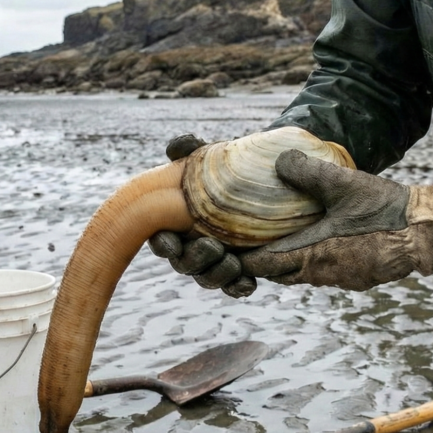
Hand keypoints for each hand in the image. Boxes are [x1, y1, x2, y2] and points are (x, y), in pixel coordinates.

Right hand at [148, 133, 257, 297]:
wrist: (271, 179)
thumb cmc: (229, 169)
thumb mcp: (212, 156)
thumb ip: (191, 150)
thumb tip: (178, 146)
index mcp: (177, 222)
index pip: (162, 239)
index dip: (164, 244)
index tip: (172, 242)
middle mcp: (192, 244)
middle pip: (183, 263)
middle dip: (194, 260)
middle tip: (212, 247)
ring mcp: (216, 259)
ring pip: (207, 278)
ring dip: (216, 274)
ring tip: (233, 262)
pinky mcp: (241, 268)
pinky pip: (235, 286)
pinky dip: (239, 287)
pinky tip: (248, 283)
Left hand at [240, 149, 432, 289]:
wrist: (425, 232)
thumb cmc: (383, 210)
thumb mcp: (343, 184)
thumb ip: (308, 172)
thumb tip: (279, 160)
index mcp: (311, 255)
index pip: (260, 266)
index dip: (240, 258)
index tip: (226, 244)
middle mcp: (320, 273)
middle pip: (275, 274)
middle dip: (260, 259)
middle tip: (247, 238)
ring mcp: (339, 279)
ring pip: (298, 275)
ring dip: (285, 260)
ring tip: (277, 236)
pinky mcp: (355, 278)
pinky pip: (321, 273)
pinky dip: (309, 260)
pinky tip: (314, 240)